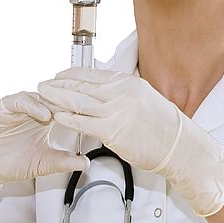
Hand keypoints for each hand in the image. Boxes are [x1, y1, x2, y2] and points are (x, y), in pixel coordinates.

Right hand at [0, 91, 89, 217]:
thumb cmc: (12, 163)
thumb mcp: (45, 164)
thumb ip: (65, 162)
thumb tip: (86, 163)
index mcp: (47, 118)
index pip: (67, 107)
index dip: (80, 109)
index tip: (97, 114)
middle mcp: (35, 108)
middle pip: (56, 97)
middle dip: (70, 101)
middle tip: (86, 106)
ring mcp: (19, 106)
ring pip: (40, 96)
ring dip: (54, 101)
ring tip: (65, 111)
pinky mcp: (4, 106)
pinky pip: (20, 100)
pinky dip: (33, 105)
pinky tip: (44, 115)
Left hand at [37, 68, 223, 216]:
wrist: (180, 147)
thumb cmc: (165, 128)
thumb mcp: (145, 99)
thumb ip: (124, 94)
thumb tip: (106, 93)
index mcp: (129, 83)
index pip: (94, 75)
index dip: (72, 75)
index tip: (59, 76)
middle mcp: (122, 93)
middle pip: (83, 86)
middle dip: (59, 85)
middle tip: (43, 84)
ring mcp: (118, 111)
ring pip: (80, 102)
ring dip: (58, 99)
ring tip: (43, 96)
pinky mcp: (114, 131)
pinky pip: (85, 123)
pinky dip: (69, 119)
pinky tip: (57, 116)